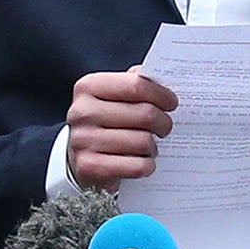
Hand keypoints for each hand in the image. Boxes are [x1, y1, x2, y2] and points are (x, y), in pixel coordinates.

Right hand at [66, 68, 177, 190]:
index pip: (137, 85)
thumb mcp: (113, 96)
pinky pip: (137, 166)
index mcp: (89, 86)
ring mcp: (83, 140)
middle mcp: (82, 112)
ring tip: (149, 146)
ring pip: (143, 142)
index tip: (171, 103)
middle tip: (165, 128)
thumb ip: (135, 83)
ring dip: (153, 147)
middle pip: (145, 114)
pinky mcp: (89, 167)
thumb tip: (162, 81)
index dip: (161, 94)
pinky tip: (143, 162)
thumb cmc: (105, 121)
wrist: (77, 156)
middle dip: (164, 122)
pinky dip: (147, 166)